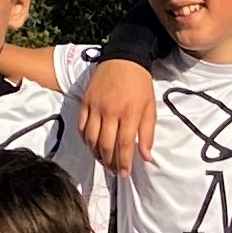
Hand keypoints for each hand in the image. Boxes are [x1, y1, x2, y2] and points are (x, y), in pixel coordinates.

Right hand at [81, 58, 157, 176]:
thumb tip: (145, 157)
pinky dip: (85, 139)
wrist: (124, 58)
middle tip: (114, 171)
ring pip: (91, 138)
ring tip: (103, 161)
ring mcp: (95, 106)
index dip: (124, 162)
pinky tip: (91, 145)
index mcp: (129, 113)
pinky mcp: (85, 101)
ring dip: (96, 154)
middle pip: (106, 145)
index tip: (124, 174)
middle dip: (110, 162)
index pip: (124, 145)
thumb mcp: (150, 107)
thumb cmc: (140, 84)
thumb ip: (148, 133)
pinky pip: (81, 126)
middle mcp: (110, 111)